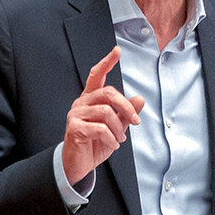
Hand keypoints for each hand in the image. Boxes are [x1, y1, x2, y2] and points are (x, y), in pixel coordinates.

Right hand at [62, 46, 144, 183]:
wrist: (79, 164)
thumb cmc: (95, 143)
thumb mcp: (116, 127)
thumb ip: (126, 113)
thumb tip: (140, 99)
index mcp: (90, 99)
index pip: (96, 75)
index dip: (107, 62)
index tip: (117, 50)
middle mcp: (82, 102)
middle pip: (108, 93)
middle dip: (126, 107)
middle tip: (136, 122)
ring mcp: (76, 114)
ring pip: (106, 112)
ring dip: (119, 128)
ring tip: (120, 138)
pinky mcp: (74, 128)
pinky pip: (100, 128)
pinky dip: (112, 138)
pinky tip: (113, 145)